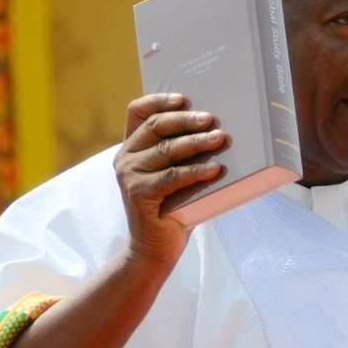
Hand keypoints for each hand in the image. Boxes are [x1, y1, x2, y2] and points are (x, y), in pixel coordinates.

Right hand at [114, 93, 227, 268]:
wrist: (155, 248)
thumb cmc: (175, 206)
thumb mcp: (177, 173)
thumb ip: (184, 152)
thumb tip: (220, 129)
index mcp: (133, 146)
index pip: (138, 111)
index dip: (159, 100)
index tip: (184, 99)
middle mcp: (126, 157)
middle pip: (157, 126)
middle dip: (187, 120)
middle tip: (213, 119)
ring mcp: (129, 175)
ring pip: (167, 150)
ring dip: (197, 142)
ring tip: (221, 139)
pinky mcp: (138, 194)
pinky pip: (172, 177)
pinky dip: (196, 171)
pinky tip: (216, 169)